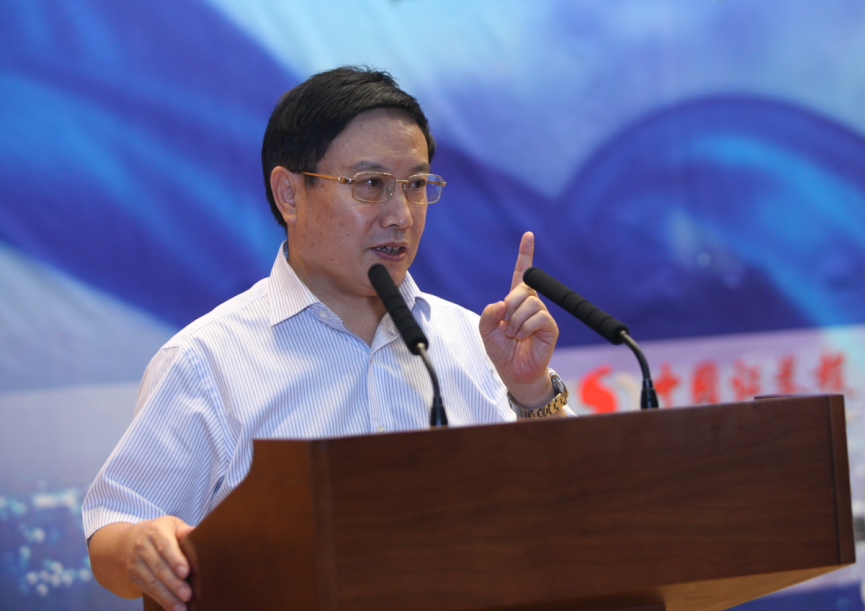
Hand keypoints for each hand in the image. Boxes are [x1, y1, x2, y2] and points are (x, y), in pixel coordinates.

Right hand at [90, 517, 193, 610]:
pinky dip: (161, 601)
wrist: (133, 540)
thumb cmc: (163, 532)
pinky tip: (173, 609)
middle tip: (187, 595)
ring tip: (181, 608)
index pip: (165, 546)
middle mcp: (142, 547)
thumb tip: (199, 534)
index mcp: (155, 531)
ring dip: (167, 597)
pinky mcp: (134, 578)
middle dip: (173, 583)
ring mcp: (136, 564)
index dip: (175, 559)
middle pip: (159, 567)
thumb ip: (185, 531)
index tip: (186, 572)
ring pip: (152, 582)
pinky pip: (148, 591)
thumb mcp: (173, 526)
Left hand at [479, 232, 558, 406]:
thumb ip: (488, 314)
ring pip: (530, 303)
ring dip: (516, 321)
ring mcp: (542, 315)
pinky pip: (539, 317)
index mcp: (516, 301)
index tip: (528, 235)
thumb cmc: (502, 351)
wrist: (513, 372)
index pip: (521, 273)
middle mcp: (531, 304)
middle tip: (506, 326)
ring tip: (514, 334)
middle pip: (523, 289)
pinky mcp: (550, 327)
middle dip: (510, 306)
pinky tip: (523, 337)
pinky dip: (525, 327)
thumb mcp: (486, 331)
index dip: (525, 254)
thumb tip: (501, 303)